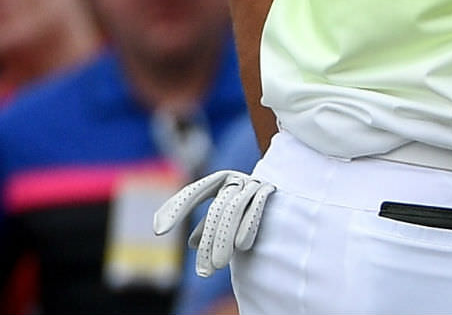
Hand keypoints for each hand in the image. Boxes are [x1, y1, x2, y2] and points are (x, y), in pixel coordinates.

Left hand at [153, 170, 274, 277]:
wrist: (292, 195)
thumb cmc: (251, 210)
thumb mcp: (227, 217)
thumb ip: (209, 226)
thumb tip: (193, 243)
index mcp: (221, 181)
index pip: (194, 192)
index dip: (176, 208)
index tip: (159, 231)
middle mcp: (235, 178)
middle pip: (215, 209)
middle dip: (208, 241)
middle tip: (203, 272)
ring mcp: (253, 182)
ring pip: (232, 209)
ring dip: (224, 239)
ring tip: (217, 266)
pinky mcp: (270, 189)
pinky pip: (255, 208)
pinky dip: (247, 225)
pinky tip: (242, 247)